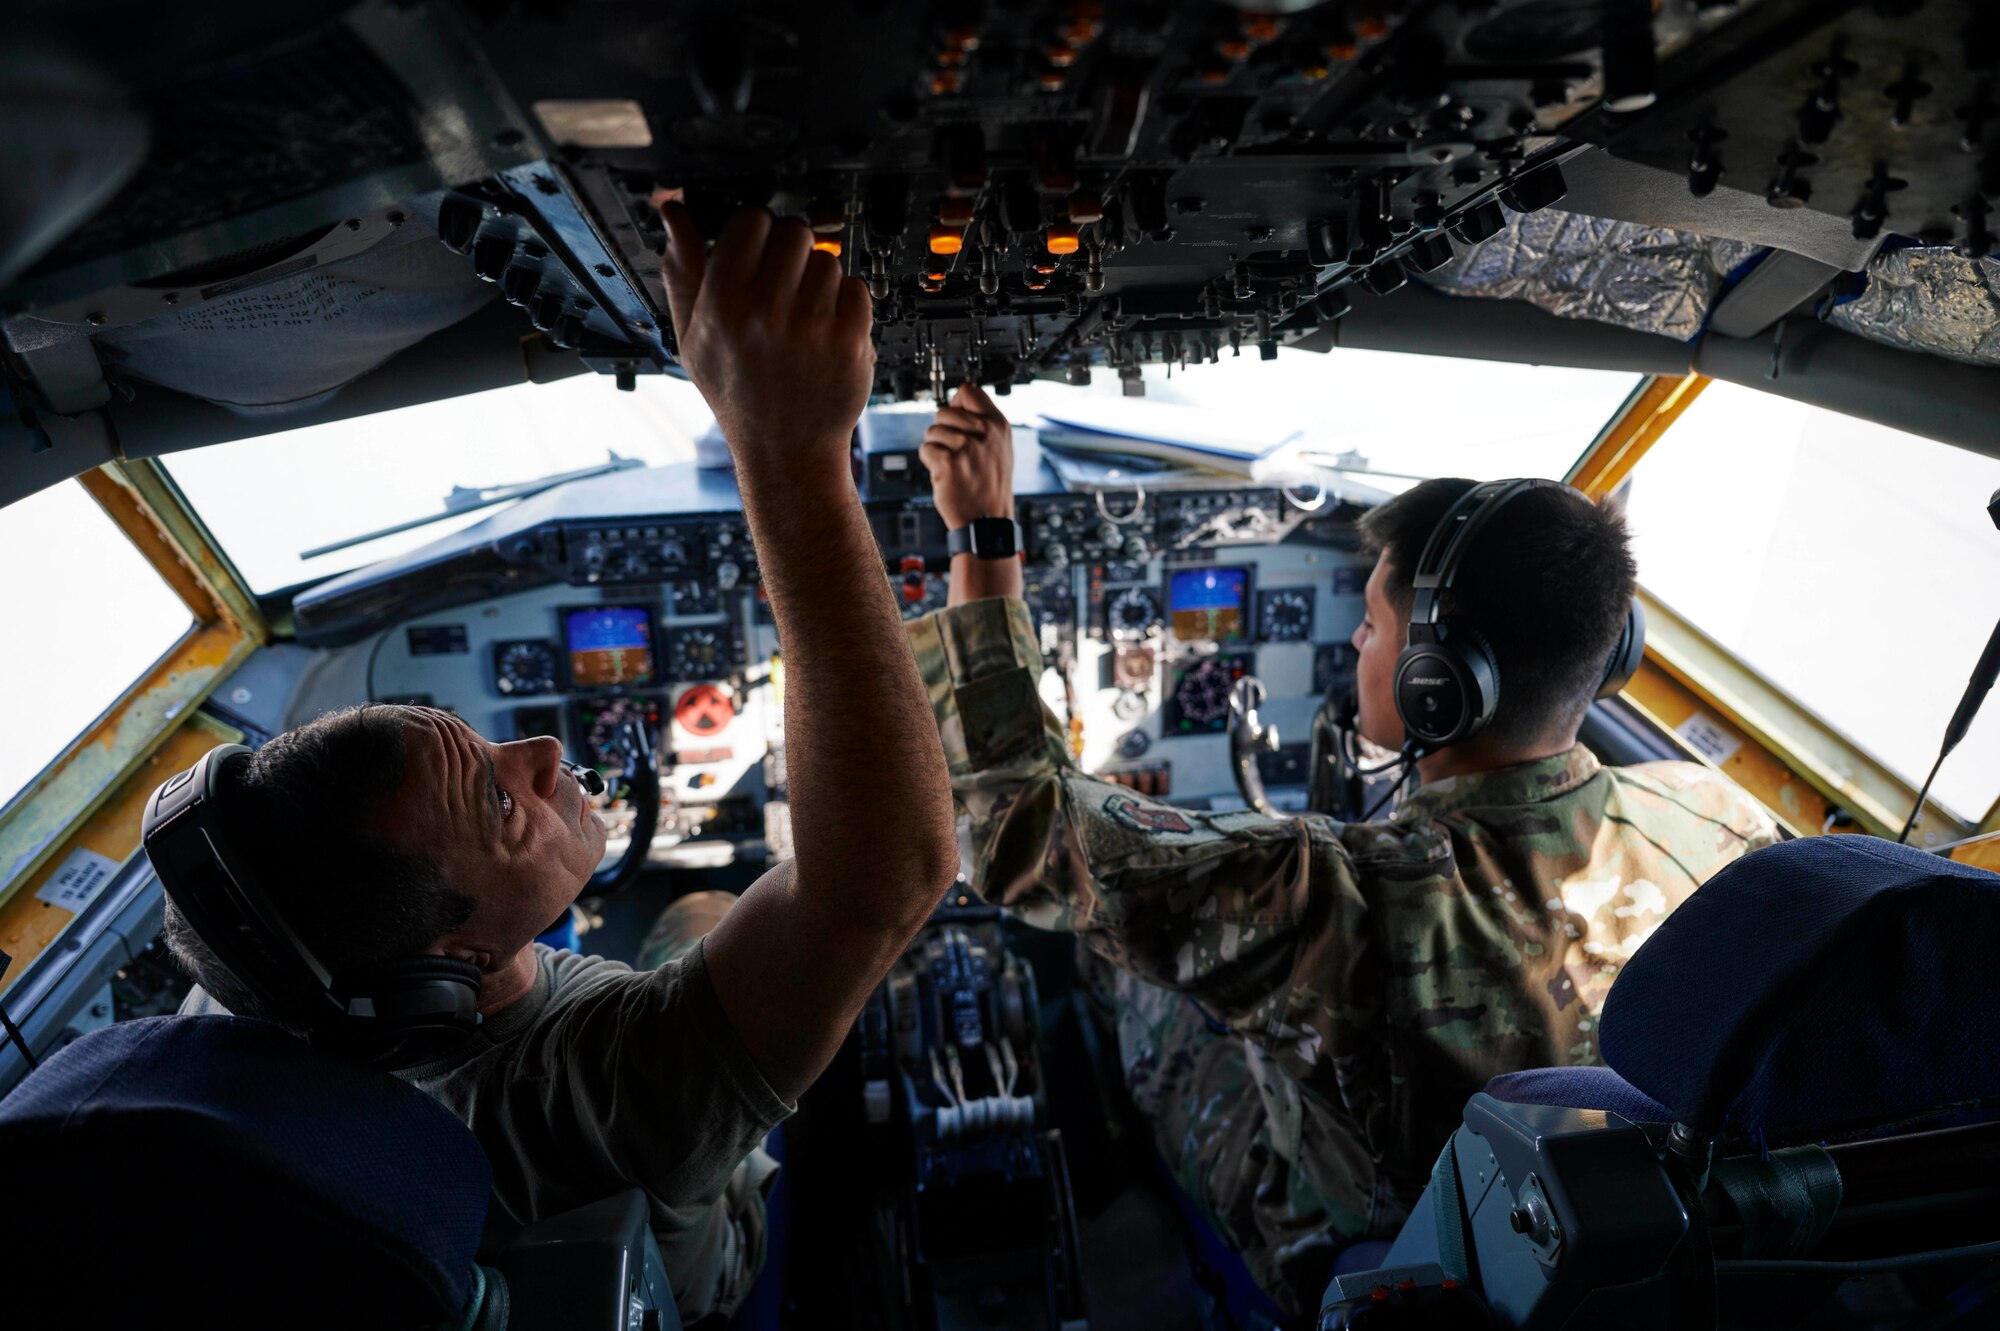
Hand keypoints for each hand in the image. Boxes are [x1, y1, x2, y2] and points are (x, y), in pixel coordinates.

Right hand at [656, 198, 874, 479]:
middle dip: (789, 249)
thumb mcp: (691, 337)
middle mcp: (766, 311)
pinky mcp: (849, 339)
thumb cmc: (737, 394)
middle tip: (783, 280)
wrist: (786, 449)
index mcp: (722, 303)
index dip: (755, 231)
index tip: (756, 250)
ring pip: (827, 258)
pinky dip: (846, 302)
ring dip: (818, 278)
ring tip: (803, 314)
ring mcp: (812, 325)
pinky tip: (825, 328)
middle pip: (793, 231)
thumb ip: (682, 270)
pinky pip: (856, 287)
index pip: (750, 220)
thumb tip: (672, 212)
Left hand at [920, 382, 1014, 528]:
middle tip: (953, 450)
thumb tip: (959, 399)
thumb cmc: (990, 487)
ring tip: (952, 464)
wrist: (986, 520)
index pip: (968, 390)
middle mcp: (984, 433)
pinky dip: (929, 462)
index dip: (956, 403)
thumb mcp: (1000, 448)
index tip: (956, 418)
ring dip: (935, 448)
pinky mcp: (949, 462)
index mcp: (998, 425)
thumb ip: (983, 423)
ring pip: (932, 431)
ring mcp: (967, 447)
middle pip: (943, 410)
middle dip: (942, 429)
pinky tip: (945, 474)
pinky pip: (926, 449)